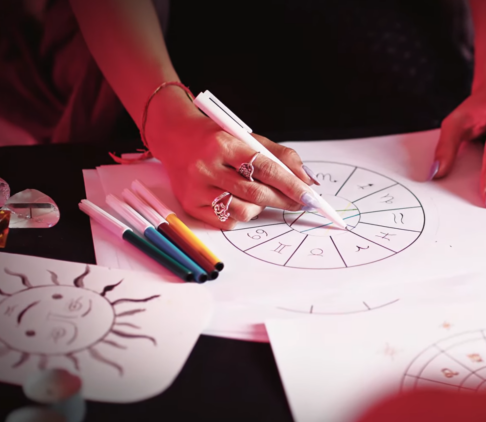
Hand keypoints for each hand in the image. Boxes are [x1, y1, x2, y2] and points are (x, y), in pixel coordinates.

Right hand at [145, 90, 318, 228]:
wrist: (175, 137)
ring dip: (262, 208)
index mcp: (224, 144)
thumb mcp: (248, 137)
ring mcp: (196, 188)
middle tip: (300, 202)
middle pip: (257, 193)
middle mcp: (207, 167)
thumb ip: (281, 157)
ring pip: (244, 211)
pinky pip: (228, 221)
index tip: (310, 196)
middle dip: (285, 200)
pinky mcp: (190, 205)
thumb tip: (308, 181)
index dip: (292, 184)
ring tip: (260, 195)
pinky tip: (240, 200)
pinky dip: (242, 214)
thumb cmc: (217, 139)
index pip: (266, 168)